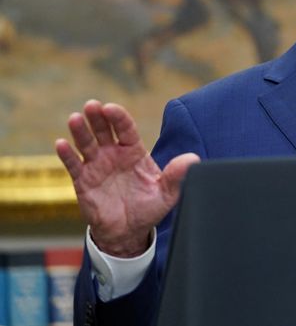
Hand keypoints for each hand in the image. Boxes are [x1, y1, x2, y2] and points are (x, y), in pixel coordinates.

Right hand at [55, 100, 199, 256]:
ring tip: (75, 118)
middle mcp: (113, 154)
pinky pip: (73, 165)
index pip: (126, 129)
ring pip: (86, 144)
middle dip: (98, 117)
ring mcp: (97, 165)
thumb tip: (193, 160)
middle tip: (92, 105)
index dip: (119, 117)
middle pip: (104, 130)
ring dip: (80, 131)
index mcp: (134, 152)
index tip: (112, 108)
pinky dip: (67, 155)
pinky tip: (61, 144)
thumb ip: (177, 175)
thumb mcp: (167, 193)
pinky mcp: (83, 181)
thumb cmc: (148, 208)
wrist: (128, 232)